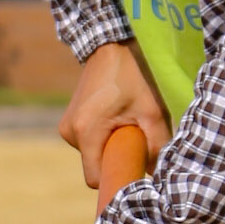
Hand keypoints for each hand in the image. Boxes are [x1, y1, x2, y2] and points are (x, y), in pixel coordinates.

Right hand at [59, 42, 168, 191]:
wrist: (114, 44)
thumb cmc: (135, 76)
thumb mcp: (152, 113)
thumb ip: (157, 147)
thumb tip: (156, 174)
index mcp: (86, 132)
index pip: (96, 178)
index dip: (116, 178)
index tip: (135, 168)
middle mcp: (70, 131)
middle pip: (96, 165)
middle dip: (116, 159)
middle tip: (137, 137)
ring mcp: (67, 124)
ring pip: (93, 153)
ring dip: (111, 147)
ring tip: (128, 122)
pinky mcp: (71, 119)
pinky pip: (90, 141)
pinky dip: (105, 137)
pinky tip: (118, 117)